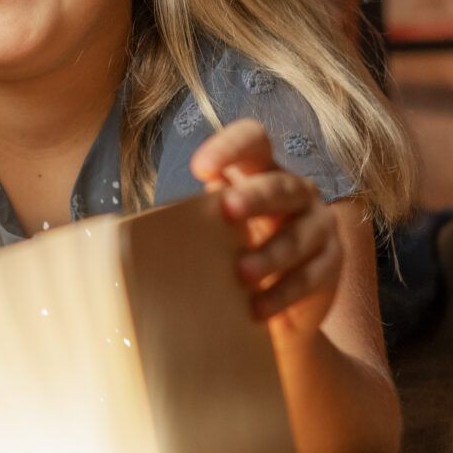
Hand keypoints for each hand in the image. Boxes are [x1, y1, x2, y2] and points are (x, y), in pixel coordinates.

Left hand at [190, 117, 338, 332]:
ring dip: (271, 253)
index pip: (254, 140)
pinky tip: (257, 309)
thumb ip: (190, 219)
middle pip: (281, 184)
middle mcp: (296, 191)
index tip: (198, 168)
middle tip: (227, 211)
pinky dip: (283, 293)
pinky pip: (312, 274)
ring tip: (241, 273)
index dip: (229, 147)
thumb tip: (120, 230)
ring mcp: (319, 225)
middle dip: (255, 196)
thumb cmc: (228, 257)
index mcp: (261, 171)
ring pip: (301, 232)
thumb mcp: (209, 233)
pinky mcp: (331, 263)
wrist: (273, 312)